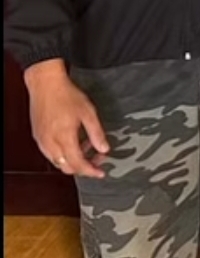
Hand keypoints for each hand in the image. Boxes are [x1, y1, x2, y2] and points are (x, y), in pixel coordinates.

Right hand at [25, 60, 108, 178]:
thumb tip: (104, 149)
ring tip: (88, 146)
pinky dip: (64, 153)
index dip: (91, 171)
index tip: (101, 172)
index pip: (78, 164)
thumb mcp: (88, 113)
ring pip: (58, 162)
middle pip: (66, 167)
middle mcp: (50, 144)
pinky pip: (51, 154)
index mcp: (64, 138)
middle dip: (83, 167)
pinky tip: (74, 141)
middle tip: (97, 159)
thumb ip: (96, 133)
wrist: (46, 85)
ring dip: (73, 160)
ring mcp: (42, 141)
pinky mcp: (38, 137)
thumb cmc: (67, 95)